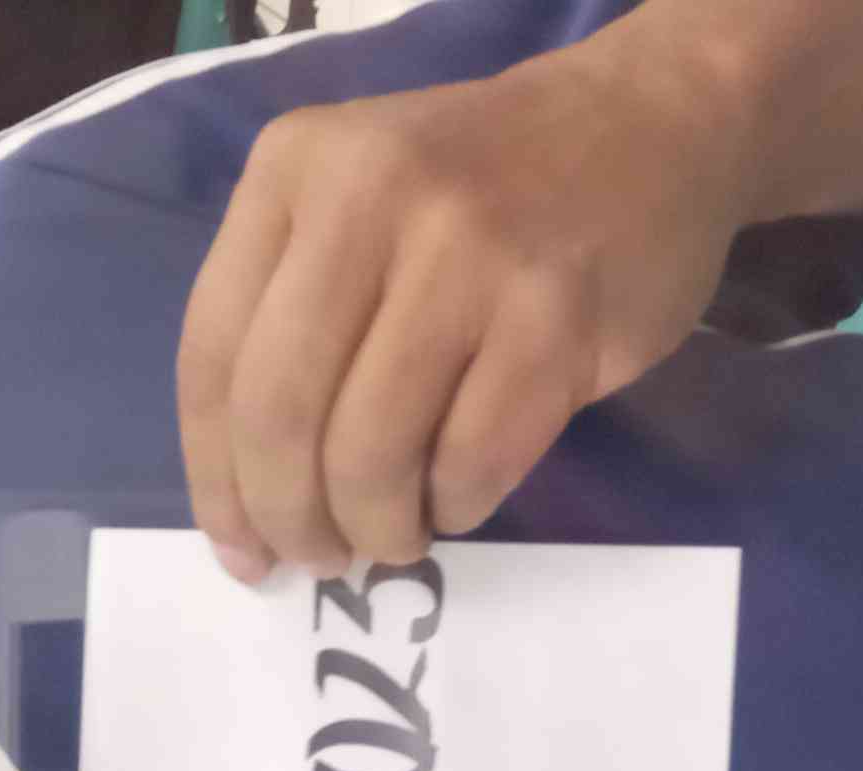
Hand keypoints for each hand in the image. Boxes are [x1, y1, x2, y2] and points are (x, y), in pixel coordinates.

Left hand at [177, 41, 744, 584]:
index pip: (211, 356)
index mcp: (294, 168)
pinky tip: (459, 495)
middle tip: (321, 557)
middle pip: (281, 413)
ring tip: (393, 535)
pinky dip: (455, 506)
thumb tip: (251, 499)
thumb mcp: (355, 196)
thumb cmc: (484, 181)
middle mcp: (367, 197)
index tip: (241, 550)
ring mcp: (466, 253)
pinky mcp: (554, 315)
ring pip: (372, 452)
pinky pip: (471, 460)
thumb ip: (291, 311)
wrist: (651, 122)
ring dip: (376, 527)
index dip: (216, 479)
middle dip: (290, 518)